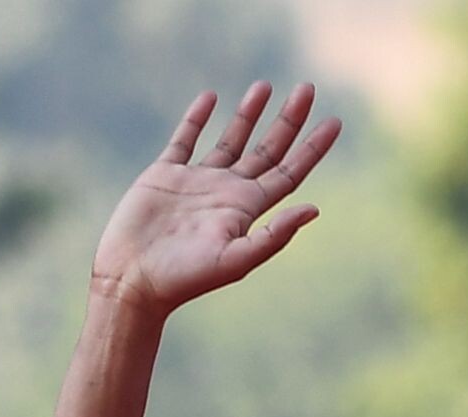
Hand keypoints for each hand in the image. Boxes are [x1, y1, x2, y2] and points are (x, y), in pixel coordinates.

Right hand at [88, 82, 340, 317]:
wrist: (133, 279)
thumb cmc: (184, 277)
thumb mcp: (235, 259)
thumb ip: (274, 235)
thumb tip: (314, 209)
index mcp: (247, 210)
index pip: (289, 172)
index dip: (313, 148)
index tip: (335, 121)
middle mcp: (227, 192)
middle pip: (267, 149)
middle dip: (288, 119)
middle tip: (308, 88)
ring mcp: (197, 182)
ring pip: (231, 140)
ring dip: (249, 114)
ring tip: (264, 86)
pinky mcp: (165, 175)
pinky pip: (185, 139)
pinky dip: (197, 117)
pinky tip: (210, 97)